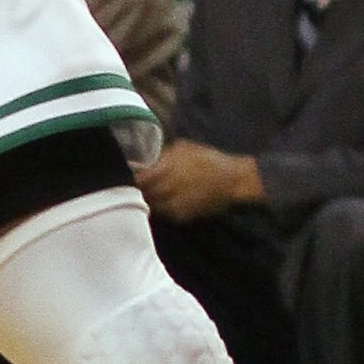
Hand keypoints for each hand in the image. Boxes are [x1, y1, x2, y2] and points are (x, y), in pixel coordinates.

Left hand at [141, 140, 262, 219]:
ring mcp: (174, 203)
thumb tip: (145, 160)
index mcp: (167, 168)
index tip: (130, 175)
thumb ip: (164, 155)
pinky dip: (161, 208)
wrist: (233, 180)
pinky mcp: (181, 216)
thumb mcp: (185, 147)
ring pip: (151, 205)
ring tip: (150, 194)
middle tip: (136, 186)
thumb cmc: (209, 159)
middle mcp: (168, 187)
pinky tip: (164, 201)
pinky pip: (163, 213)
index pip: (139, 178)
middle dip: (139, 190)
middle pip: (143, 193)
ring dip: (148, 200)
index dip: (132, 178)